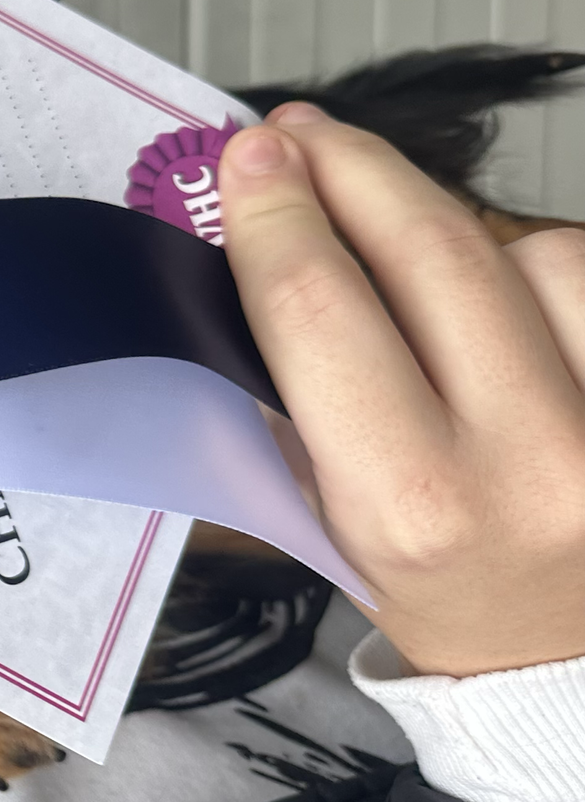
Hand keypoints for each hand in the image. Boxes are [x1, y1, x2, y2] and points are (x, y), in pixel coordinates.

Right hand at [217, 102, 584, 676]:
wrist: (570, 666)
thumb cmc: (443, 595)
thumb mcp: (333, 524)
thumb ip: (297, 395)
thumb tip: (264, 238)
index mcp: (411, 508)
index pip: (319, 313)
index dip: (276, 215)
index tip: (249, 157)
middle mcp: (528, 467)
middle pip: (428, 253)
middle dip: (353, 171)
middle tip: (303, 135)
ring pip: (530, 253)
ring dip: (458, 233)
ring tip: (412, 264)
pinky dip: (545, 268)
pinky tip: (506, 296)